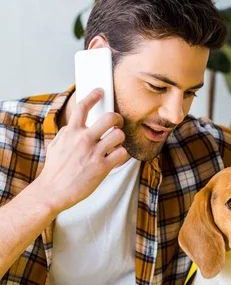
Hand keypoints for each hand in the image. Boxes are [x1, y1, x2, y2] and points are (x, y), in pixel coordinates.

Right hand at [36, 88, 129, 214]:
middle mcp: (83, 139)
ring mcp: (94, 152)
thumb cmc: (54, 171)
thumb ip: (66, 134)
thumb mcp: (55, 146)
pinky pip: (122, 154)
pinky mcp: (102, 167)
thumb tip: (73, 127)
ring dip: (121, 138)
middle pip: (109, 118)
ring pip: (119, 135)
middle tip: (118, 123)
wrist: (52, 192)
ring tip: (117, 143)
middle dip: (117, 118)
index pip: (82, 107)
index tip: (100, 92)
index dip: (93, 96)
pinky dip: (123, 155)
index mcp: (71, 132)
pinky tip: (118, 157)